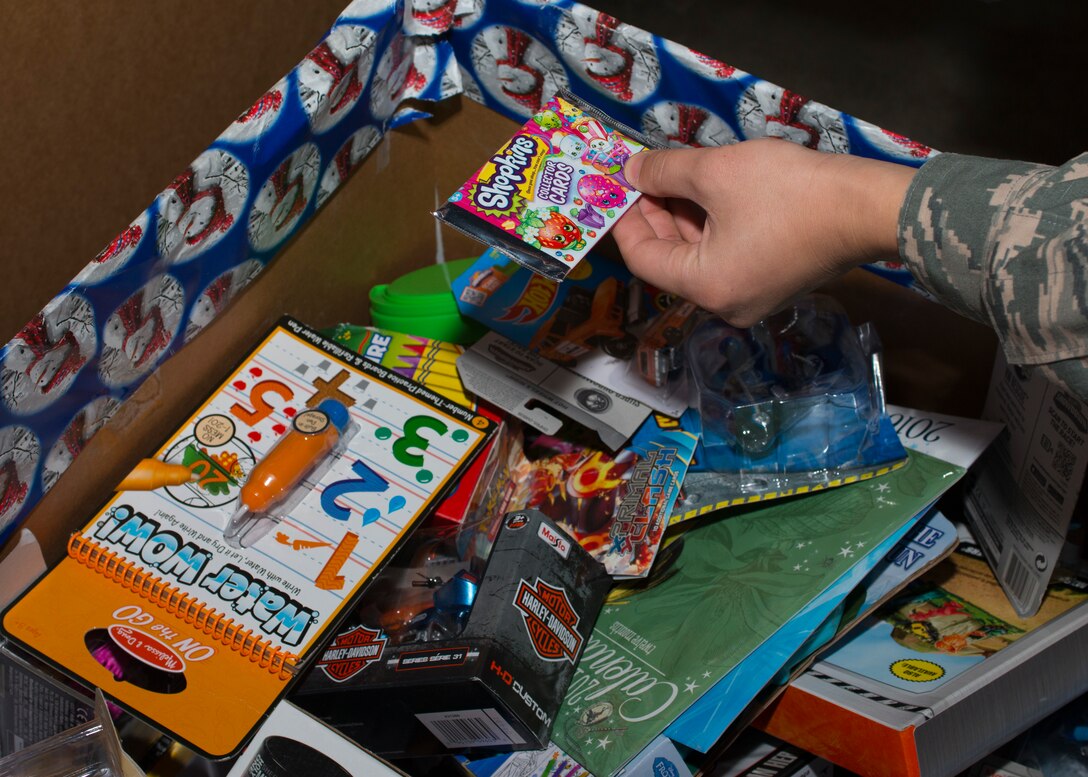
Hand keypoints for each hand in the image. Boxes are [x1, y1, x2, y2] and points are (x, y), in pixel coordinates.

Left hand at [613, 139, 917, 326]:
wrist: (868, 207)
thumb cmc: (789, 191)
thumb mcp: (717, 171)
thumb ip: (666, 172)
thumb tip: (632, 171)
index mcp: (705, 287)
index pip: (642, 258)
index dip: (626, 219)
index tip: (619, 185)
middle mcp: (724, 305)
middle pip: (671, 260)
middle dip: (656, 214)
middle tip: (647, 173)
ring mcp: (752, 299)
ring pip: (700, 257)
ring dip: (684, 217)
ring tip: (678, 174)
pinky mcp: (774, 284)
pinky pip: (728, 257)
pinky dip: (713, 227)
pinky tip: (711, 192)